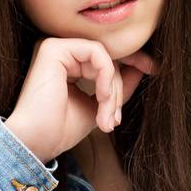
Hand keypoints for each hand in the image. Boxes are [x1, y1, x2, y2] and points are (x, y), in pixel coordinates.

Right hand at [5, 40, 154, 162]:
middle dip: (119, 87)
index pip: (105, 56)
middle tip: (114, 118)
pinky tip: (101, 97)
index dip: (132, 61)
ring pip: (105, 57)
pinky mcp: (53, 48)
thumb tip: (144, 66)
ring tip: (105, 115)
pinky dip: (107, 76)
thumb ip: (118, 85)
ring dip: (113, 88)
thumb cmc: (60, 129)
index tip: (154, 69)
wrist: (36, 143)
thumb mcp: (99, 104)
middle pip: (108, 58)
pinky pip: (98, 53)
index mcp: (67, 63)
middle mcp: (60, 51)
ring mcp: (55, 47)